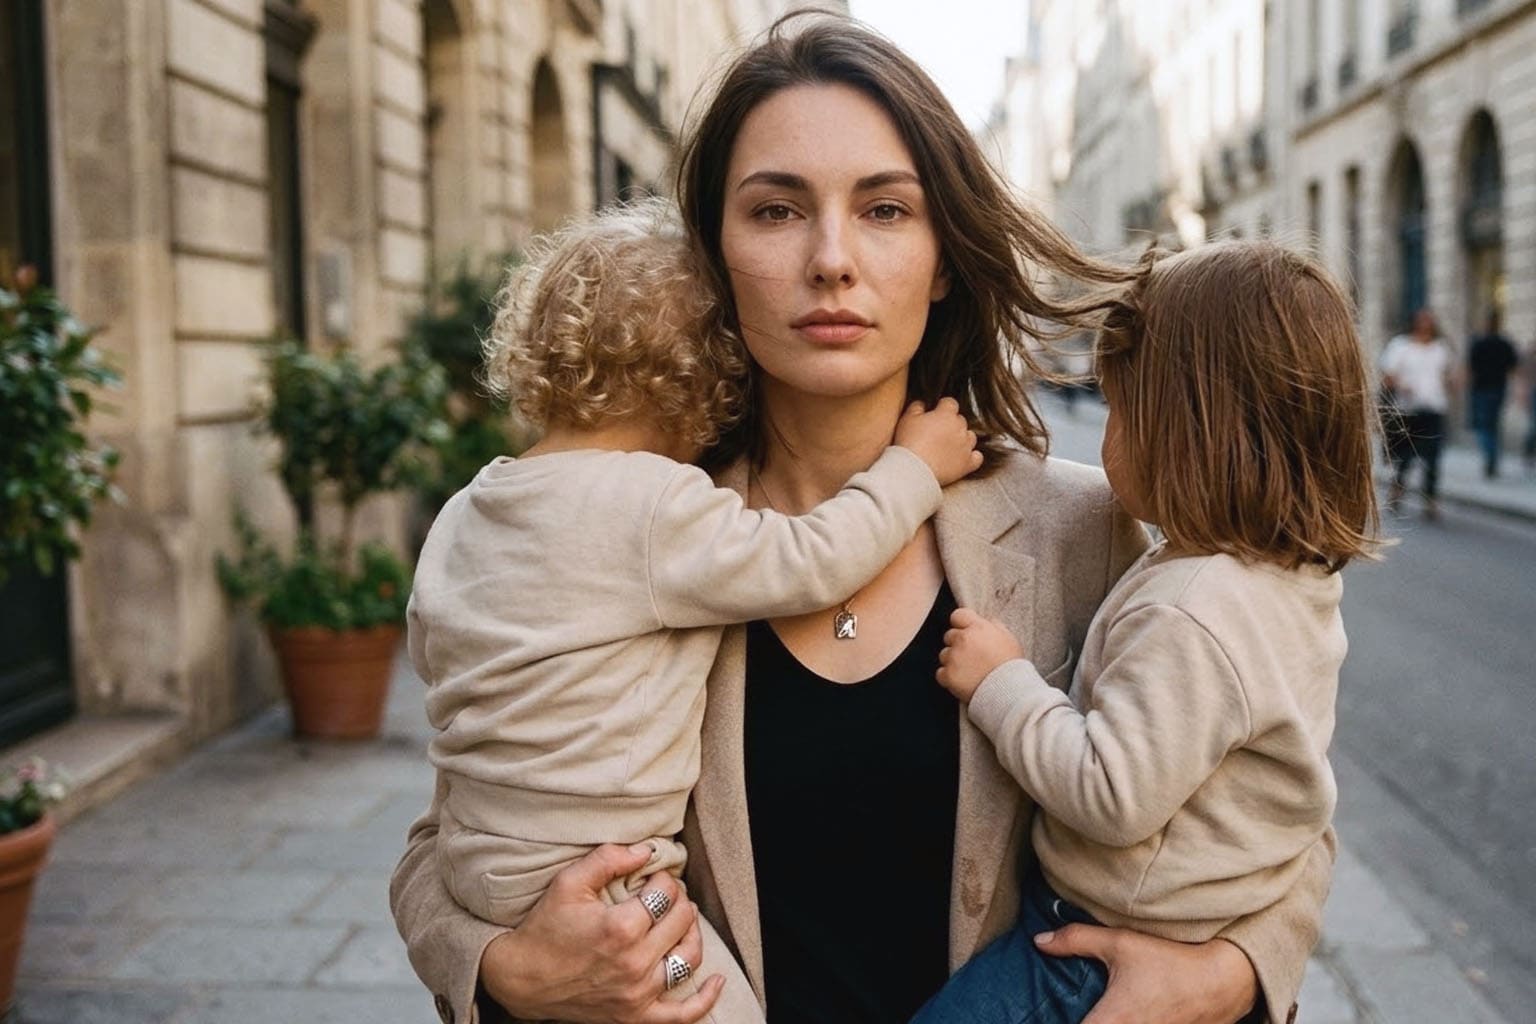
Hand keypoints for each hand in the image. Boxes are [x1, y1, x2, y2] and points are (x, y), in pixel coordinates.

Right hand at [480, 843, 724, 1023]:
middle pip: (682, 921)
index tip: (652, 877)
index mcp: (620, 927)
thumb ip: (609, 858)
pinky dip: (705, 999)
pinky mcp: (636, 1016)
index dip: (663, 878)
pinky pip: (682, 1014)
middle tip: (666, 895)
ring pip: (689, 958)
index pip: (665, 893)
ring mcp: (638, 993)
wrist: (522, 979)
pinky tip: (717, 981)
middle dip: (679, 900)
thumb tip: (647, 850)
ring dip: (692, 934)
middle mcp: (634, 963)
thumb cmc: (545, 928)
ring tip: (681, 921)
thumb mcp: (569, 882)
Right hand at [894, 397, 982, 485]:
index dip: (942, 408)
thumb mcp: (907, 419)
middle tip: (936, 433)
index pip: (950, 403)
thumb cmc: (909, 443)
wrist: (914, 469)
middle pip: (960, 420)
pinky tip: (962, 458)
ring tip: (947, 446)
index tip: (935, 413)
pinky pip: (977, 457)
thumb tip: (922, 404)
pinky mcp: (967, 463)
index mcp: (946, 414)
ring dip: (962, 439)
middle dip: (950, 424)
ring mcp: (966, 446)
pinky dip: (971, 456)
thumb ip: (917, 407)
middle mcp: (960, 428)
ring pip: (970, 437)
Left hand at [937, 607, 1023, 702]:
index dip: (962, 624)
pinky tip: (963, 681)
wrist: (1010, 692)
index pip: (958, 615)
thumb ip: (995, 626)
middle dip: (957, 644)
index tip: (967, 632)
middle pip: (949, 636)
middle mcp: (963, 640)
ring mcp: (954, 658)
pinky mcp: (948, 675)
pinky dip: (949, 677)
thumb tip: (986, 621)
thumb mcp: (1009, 639)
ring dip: (952, 661)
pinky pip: (941, 673)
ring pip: (944, 654)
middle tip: (972, 657)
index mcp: (978, 628)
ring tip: (969, 671)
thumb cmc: (1012, 666)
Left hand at [1034, 926, 1258, 1023]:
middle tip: (1087, 1008)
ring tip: (1108, 1010)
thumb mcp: (1120, 943)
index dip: (1060, 1022)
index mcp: (1113, 1022)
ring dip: (1108, 1022)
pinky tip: (1132, 1014)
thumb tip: (1039, 941)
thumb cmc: (1171, 960)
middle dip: (1090, 1021)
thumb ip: (1075, 940)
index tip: (1057, 1012)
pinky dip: (1132, 1023)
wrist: (1225, 980)